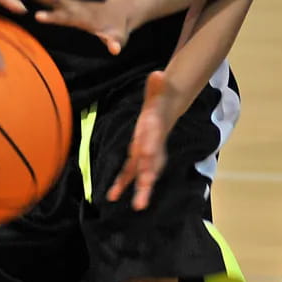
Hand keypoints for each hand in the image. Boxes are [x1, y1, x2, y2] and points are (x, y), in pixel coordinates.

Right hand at [16, 0, 129, 54]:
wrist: (121, 11)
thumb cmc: (118, 28)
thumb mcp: (120, 37)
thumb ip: (116, 42)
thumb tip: (115, 49)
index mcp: (85, 18)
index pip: (68, 18)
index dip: (54, 17)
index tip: (38, 16)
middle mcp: (76, 7)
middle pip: (56, 0)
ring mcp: (71, 3)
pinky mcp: (67, 2)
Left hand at [107, 71, 177, 209]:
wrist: (168, 108)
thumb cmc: (161, 98)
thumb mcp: (159, 88)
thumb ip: (157, 85)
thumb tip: (157, 75)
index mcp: (156, 128)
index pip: (154, 138)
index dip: (150, 146)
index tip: (146, 156)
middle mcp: (153, 144)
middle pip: (152, 163)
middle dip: (149, 179)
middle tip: (146, 193)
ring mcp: (147, 153)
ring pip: (145, 174)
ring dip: (142, 190)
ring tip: (139, 206)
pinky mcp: (138, 157)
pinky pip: (131, 172)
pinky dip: (122, 184)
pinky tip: (112, 196)